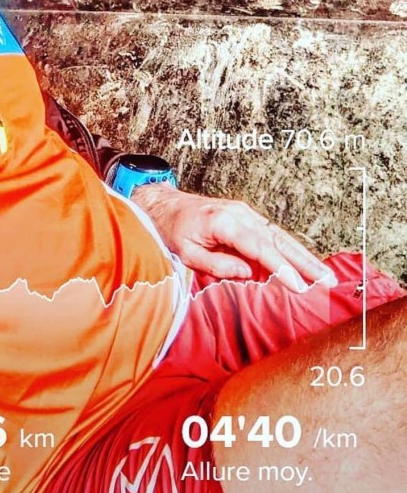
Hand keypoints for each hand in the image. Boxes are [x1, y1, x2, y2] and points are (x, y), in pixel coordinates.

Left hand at [129, 185, 337, 291]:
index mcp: (223, 222)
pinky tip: (306, 263)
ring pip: (280, 235)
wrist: (164, 206)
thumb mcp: (186, 253)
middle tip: (328, 281)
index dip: (281, 268)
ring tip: (326, 274)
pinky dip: (291, 248)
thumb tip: (246, 273)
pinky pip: (272, 234)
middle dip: (305, 261)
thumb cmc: (173, 232)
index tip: (299, 286)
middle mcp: (239, 214)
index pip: (259, 248)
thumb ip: (216, 264)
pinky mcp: (247, 216)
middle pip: (278, 239)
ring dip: (304, 255)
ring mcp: (245, 212)